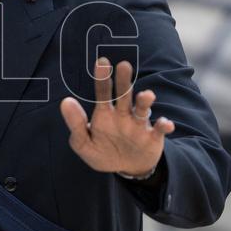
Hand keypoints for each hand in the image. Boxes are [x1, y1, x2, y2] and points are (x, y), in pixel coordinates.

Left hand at [60, 57, 174, 175]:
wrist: (126, 169)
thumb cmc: (103, 152)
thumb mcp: (83, 143)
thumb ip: (76, 124)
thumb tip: (66, 101)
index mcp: (105, 113)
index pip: (103, 92)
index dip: (102, 78)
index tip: (102, 62)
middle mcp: (123, 114)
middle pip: (124, 94)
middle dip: (124, 81)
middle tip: (124, 65)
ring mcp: (138, 125)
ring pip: (142, 108)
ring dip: (145, 100)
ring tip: (146, 95)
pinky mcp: (153, 137)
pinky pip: (159, 129)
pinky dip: (163, 125)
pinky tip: (165, 124)